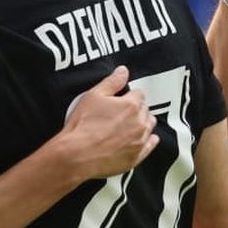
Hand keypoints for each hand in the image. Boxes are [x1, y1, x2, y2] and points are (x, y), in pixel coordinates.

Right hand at [54, 66, 156, 180]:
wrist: (77, 155)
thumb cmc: (82, 127)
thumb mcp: (93, 96)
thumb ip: (112, 82)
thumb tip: (123, 71)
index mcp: (131, 105)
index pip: (139, 94)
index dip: (129, 95)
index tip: (122, 100)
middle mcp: (139, 123)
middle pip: (145, 109)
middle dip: (136, 109)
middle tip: (122, 113)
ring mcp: (140, 141)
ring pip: (149, 126)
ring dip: (142, 123)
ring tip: (129, 125)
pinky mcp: (137, 156)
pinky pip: (151, 145)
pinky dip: (148, 140)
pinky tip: (141, 139)